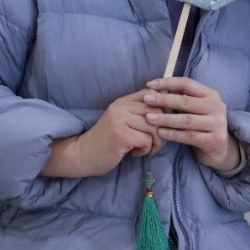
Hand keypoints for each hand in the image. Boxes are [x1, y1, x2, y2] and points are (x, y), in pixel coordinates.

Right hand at [42, 90, 163, 177]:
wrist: (82, 154)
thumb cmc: (106, 140)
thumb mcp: (121, 121)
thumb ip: (138, 114)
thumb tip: (167, 107)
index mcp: (122, 101)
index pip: (152, 94)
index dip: (164, 107)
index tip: (163, 122)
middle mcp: (121, 107)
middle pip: (157, 111)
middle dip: (163, 129)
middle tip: (156, 142)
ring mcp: (120, 120)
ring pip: (154, 127)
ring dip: (156, 142)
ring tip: (147, 149)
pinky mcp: (121, 136)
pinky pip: (147, 140)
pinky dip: (146, 150)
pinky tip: (135, 153)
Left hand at [143, 77, 238, 171]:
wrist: (220, 149)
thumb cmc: (201, 124)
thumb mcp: (195, 108)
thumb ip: (181, 98)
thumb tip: (154, 89)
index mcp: (211, 94)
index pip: (187, 83)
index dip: (167, 83)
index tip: (150, 85)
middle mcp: (216, 107)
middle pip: (186, 101)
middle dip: (164, 100)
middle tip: (146, 99)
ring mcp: (217, 124)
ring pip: (186, 120)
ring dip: (165, 118)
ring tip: (149, 118)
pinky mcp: (214, 140)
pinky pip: (189, 136)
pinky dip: (173, 134)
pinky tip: (160, 133)